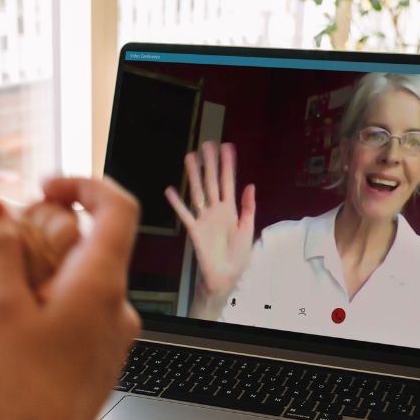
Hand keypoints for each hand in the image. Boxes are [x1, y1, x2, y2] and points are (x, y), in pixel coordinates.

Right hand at [0, 177, 139, 419]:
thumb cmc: (20, 395)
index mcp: (99, 285)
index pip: (116, 205)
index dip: (82, 184)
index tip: (48, 190)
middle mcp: (117, 309)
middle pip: (95, 244)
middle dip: (49, 235)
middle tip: (6, 248)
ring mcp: (113, 338)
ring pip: (85, 283)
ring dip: (47, 275)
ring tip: (4, 298)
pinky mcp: (100, 362)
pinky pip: (83, 316)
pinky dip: (54, 306)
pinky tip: (19, 332)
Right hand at [165, 141, 254, 300]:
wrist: (226, 275)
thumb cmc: (239, 255)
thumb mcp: (249, 229)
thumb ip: (248, 207)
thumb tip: (249, 185)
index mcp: (231, 209)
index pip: (229, 181)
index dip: (228, 164)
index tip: (227, 147)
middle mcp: (216, 210)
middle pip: (212, 182)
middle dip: (210, 163)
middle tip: (206, 144)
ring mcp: (204, 219)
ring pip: (198, 192)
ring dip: (194, 176)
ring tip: (190, 158)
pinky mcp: (194, 230)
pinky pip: (185, 214)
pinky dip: (177, 203)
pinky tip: (171, 191)